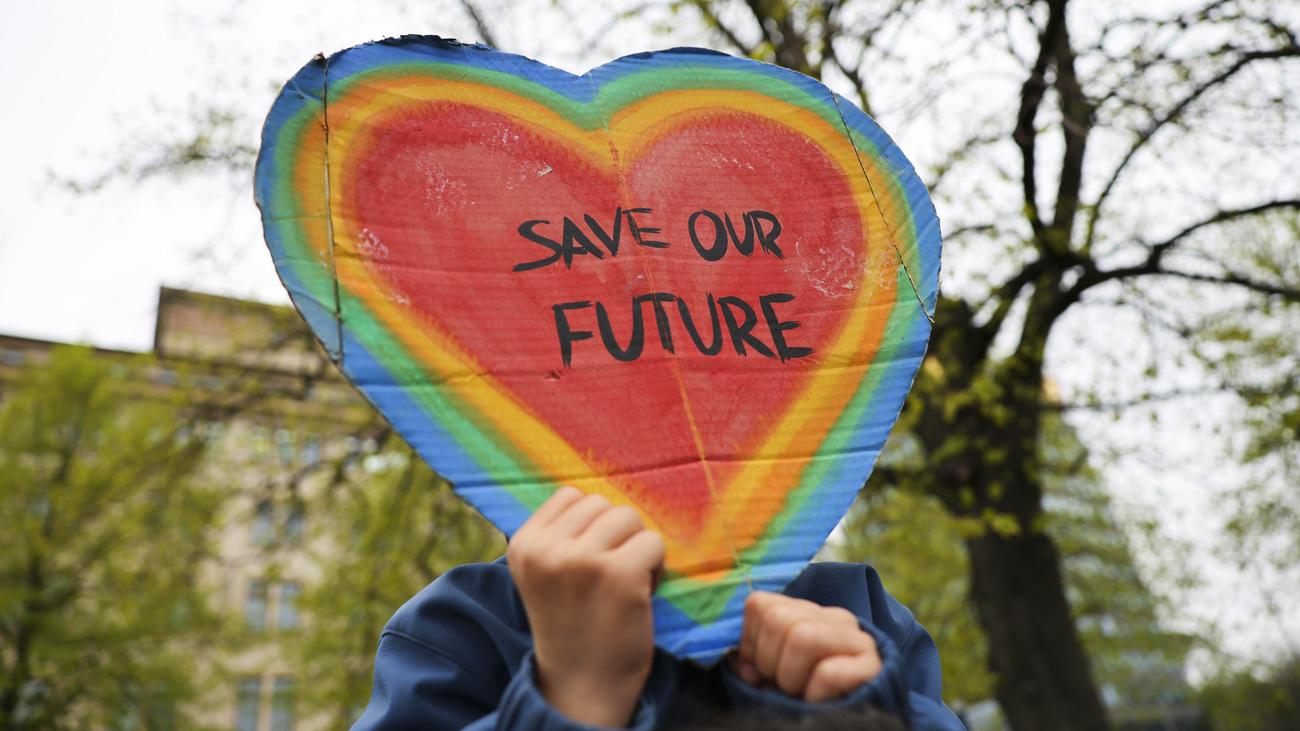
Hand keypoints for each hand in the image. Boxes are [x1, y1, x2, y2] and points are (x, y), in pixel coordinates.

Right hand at [507, 486, 664, 727]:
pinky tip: (642, 594)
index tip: (589, 564)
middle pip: (603, 505)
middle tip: (611, 578)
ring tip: (626, 584)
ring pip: (630, 518)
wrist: (582, 686)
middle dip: (617, 536)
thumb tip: (596, 493)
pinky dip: (657, 566)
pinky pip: (654, 542)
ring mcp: (581, 560)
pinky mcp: (618, 574)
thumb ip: (558, 535)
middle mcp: (546, 550)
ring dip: (637, 548)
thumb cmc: (572, 626)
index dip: (592, 526)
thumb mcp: (544, 575)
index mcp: (523, 545)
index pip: (571, 497)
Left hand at [730, 591, 882, 701]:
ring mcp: (859, 639)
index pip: (761, 603)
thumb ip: (754, 660)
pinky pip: (828, 672)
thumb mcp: (774, 676)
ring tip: (801, 693)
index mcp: (809, 613)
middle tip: (783, 686)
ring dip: (791, 678)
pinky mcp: (875, 666)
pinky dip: (815, 695)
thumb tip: (738, 657)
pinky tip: (822, 703)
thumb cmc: (808, 699)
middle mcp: (836, 618)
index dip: (750, 642)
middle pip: (777, 617)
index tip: (759, 672)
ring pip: (802, 636)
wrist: (853, 725)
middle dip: (768, 661)